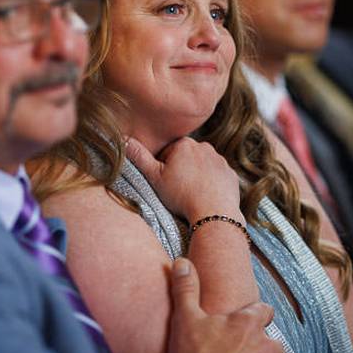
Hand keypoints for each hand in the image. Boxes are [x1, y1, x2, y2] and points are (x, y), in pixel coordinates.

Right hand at [126, 137, 241, 223]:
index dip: (162, 170)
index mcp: (184, 144)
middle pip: (185, 159)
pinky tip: (206, 198)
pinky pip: (216, 177)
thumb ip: (138, 157)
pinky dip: (211, 185)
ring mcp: (220, 161)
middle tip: (177, 191)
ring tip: (191, 196)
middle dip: (180, 172)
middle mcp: (205, 147)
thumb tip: (122, 139)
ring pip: (201, 168)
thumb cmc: (182, 196)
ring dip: (195, 178)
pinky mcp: (230, 175)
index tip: (165, 184)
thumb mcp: (154, 177)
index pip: (167, 153)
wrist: (214, 213)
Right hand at [167, 258, 282, 352]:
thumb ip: (186, 288)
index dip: (256, 314)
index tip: (245, 320)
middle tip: (241, 352)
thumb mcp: (185, 318)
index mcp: (249, 324)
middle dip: (262, 346)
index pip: (265, 311)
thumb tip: (182, 261)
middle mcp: (265, 347)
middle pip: (274, 343)